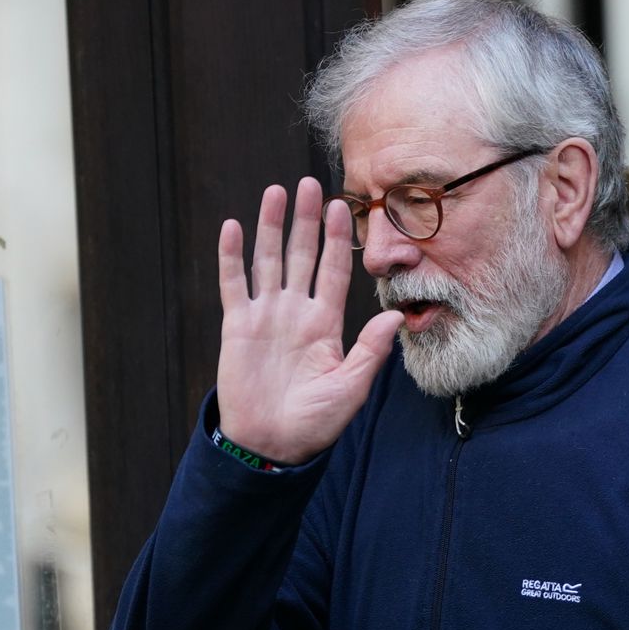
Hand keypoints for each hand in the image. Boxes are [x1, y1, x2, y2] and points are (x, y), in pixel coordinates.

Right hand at [215, 177, 401, 464]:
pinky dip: (231, 256)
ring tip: (276, 192)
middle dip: (307, 220)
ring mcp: (266, 316)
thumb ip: (369, 351)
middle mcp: (296, 312)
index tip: (346, 207)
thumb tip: (397, 317)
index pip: (333, 271)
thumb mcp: (350, 387)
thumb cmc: (315, 423)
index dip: (338, 239)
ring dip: (272, 227)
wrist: (272, 446)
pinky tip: (232, 226)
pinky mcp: (238, 326)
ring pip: (269, 260)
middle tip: (311, 183)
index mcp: (325, 323)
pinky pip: (234, 285)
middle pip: (302, 255)